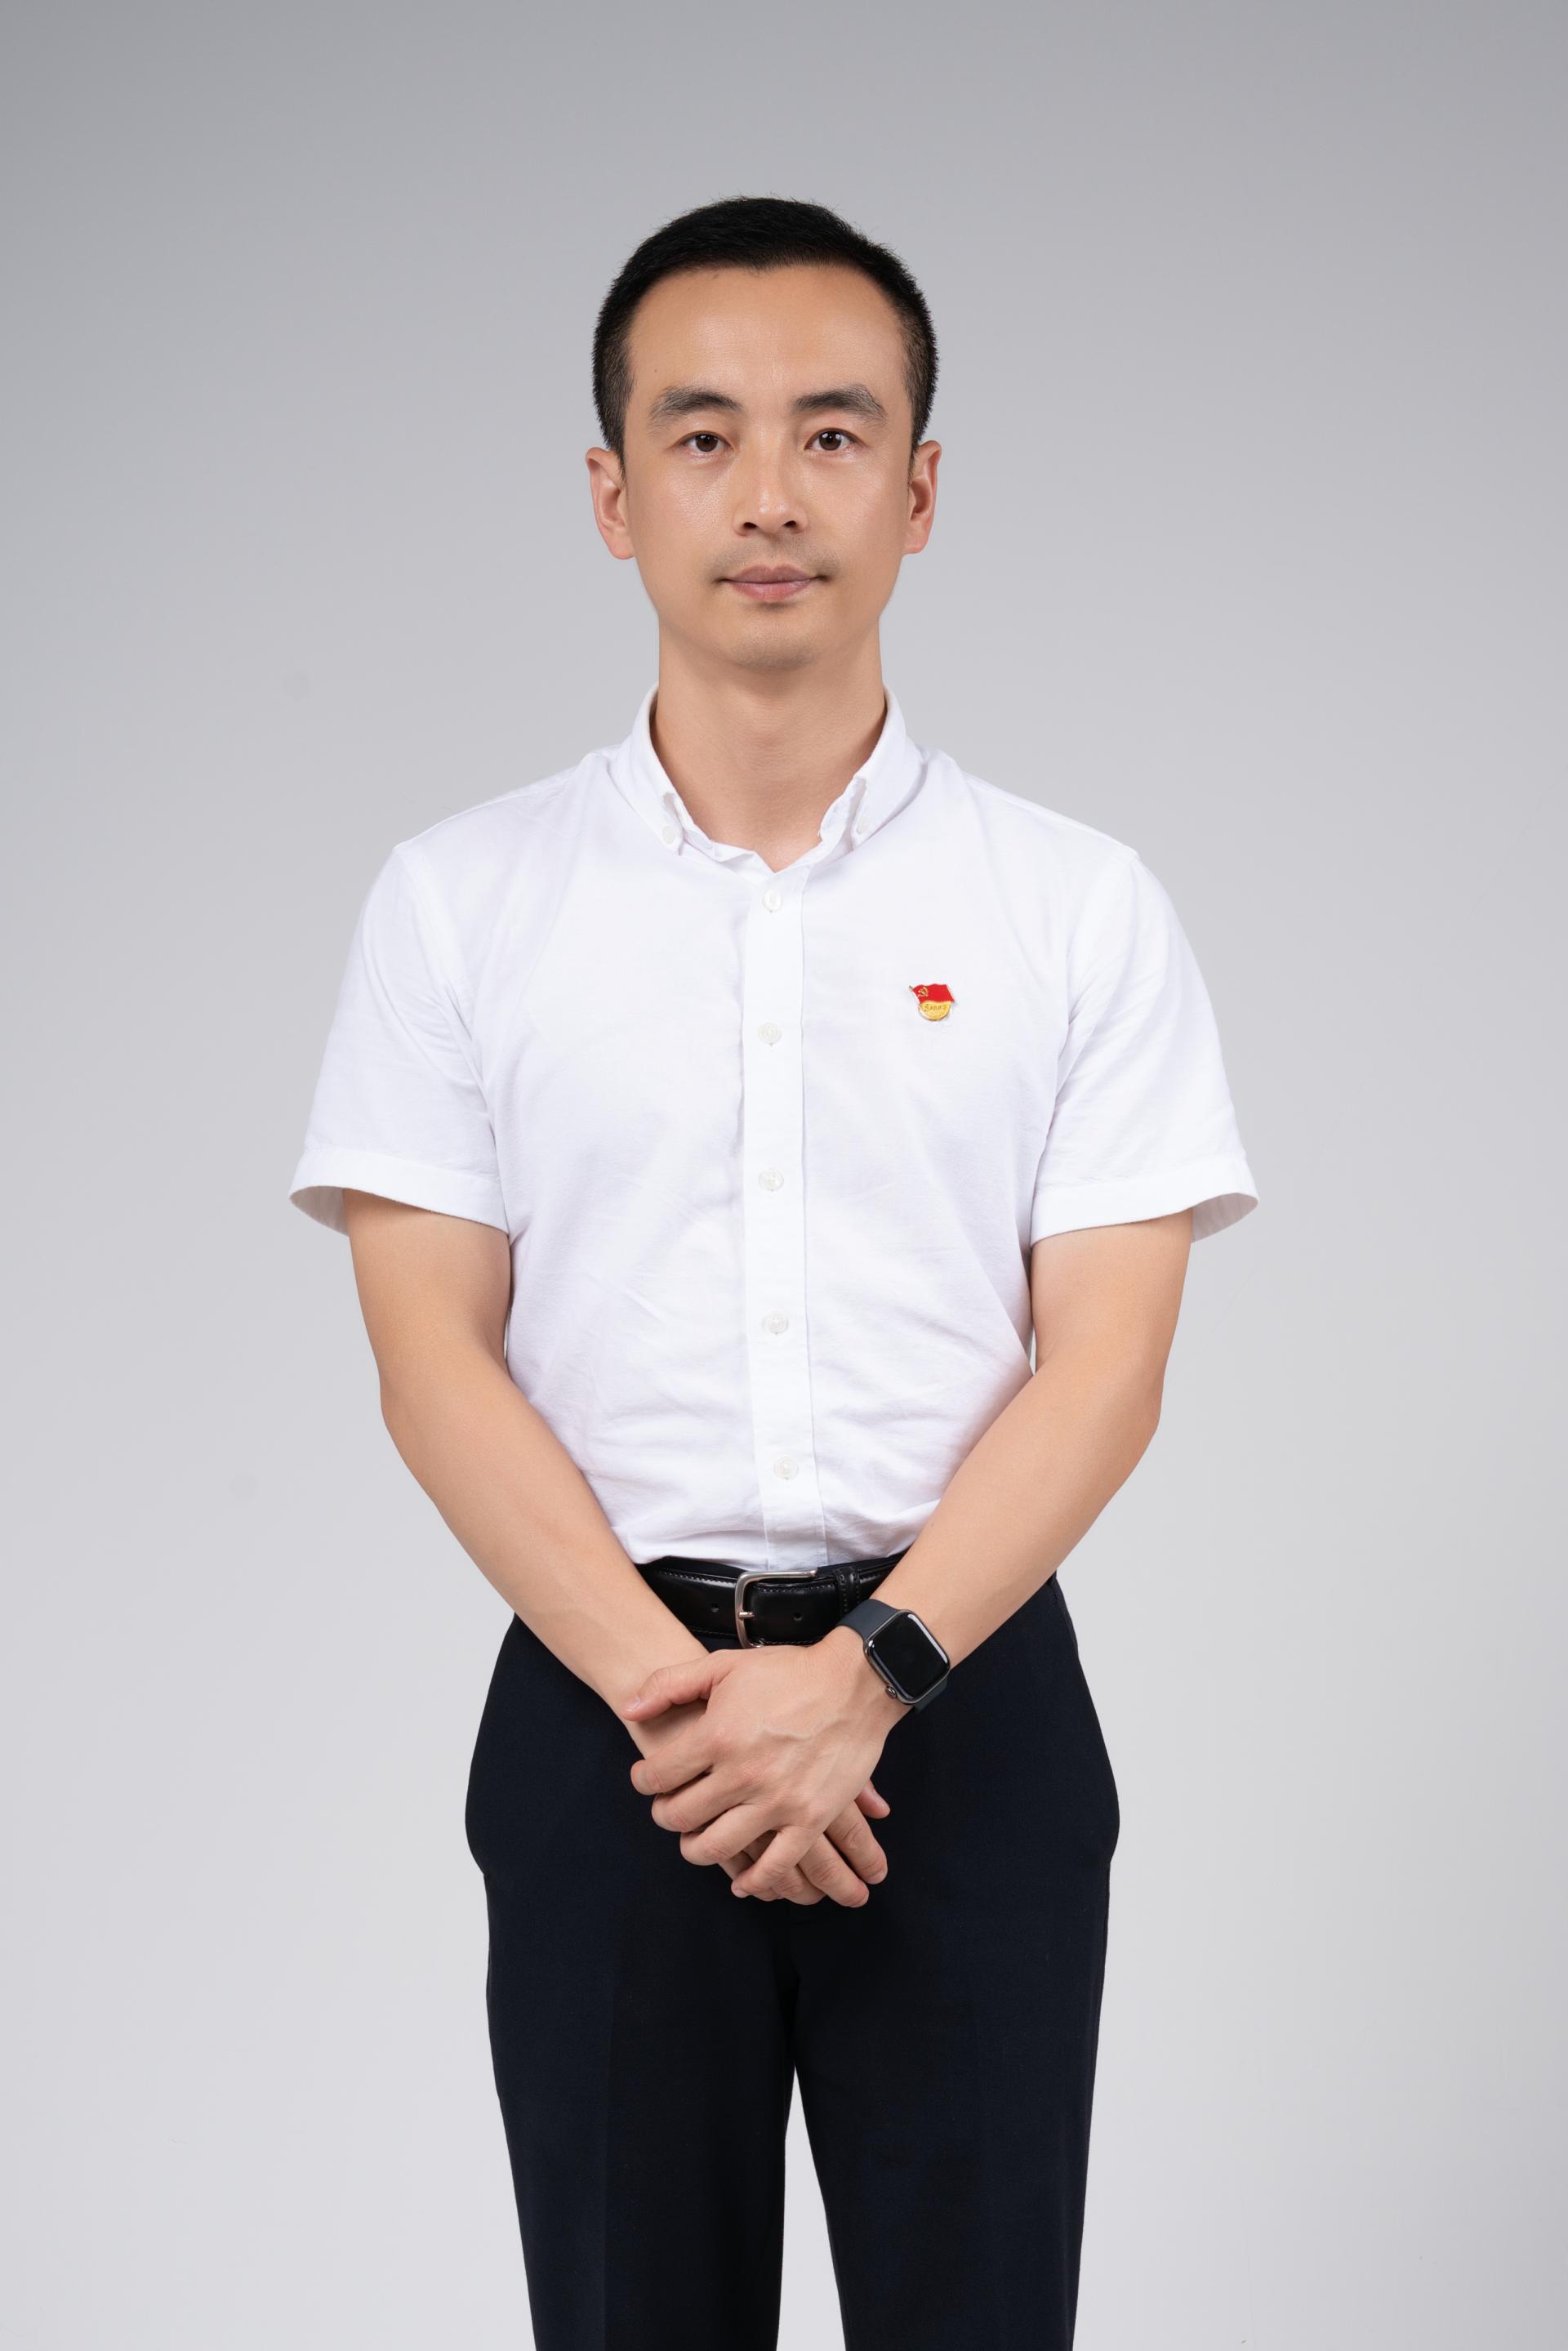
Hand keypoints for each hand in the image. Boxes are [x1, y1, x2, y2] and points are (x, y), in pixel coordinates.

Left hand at [621, 1630, 908, 1899]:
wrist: (854, 1683)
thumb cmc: (788, 1672)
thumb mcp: (723, 1665)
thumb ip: (669, 1685)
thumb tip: (629, 1708)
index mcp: (718, 1736)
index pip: (657, 1776)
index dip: (644, 1781)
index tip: (647, 1780)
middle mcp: (743, 1775)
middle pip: (681, 1817)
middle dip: (665, 1816)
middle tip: (668, 1810)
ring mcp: (778, 1802)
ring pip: (717, 1848)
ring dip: (697, 1850)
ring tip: (696, 1841)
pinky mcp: (811, 1819)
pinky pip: (776, 1867)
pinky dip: (755, 1882)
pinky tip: (743, 1882)